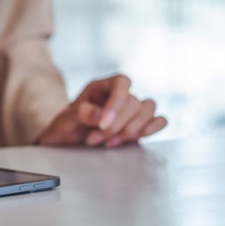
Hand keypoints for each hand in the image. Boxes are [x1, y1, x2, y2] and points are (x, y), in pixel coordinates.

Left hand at [38, 74, 166, 147]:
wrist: (66, 142)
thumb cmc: (65, 127)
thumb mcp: (65, 121)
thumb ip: (81, 115)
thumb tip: (102, 115)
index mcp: (101, 87)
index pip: (121, 82)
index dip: (117, 103)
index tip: (103, 124)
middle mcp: (118, 95)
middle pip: (134, 101)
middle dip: (117, 125)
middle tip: (95, 138)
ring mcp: (130, 110)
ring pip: (149, 109)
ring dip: (132, 129)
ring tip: (109, 143)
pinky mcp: (139, 125)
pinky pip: (159, 120)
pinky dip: (152, 129)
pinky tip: (135, 138)